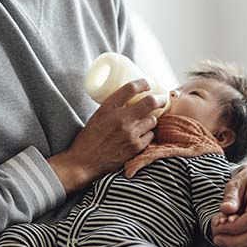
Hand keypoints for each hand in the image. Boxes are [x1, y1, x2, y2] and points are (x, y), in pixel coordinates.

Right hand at [48, 79, 163, 193]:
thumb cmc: (88, 139)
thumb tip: (130, 101)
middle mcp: (121, 119)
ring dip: (151, 119)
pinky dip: (147, 134)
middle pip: (149, 102)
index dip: (142, 83)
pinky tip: (140, 135)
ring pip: (152, 120)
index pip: (130, 88)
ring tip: (145, 121)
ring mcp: (130, 133)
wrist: (84, 162)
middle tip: (162, 99)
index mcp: (108, 108)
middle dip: (159, 99)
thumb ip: (112, 108)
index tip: (147, 83)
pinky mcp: (136, 147)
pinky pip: (150, 135)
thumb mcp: (97, 116)